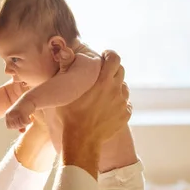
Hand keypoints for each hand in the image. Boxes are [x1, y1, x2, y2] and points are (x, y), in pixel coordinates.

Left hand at [5, 98, 35, 130]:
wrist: (30, 99)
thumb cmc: (24, 108)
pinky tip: (31, 116)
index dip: (15, 126)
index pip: (9, 127)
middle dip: (22, 125)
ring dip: (26, 123)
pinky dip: (30, 121)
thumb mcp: (20, 117)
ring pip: (21, 125)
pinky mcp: (22, 113)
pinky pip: (26, 123)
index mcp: (7, 115)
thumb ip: (20, 124)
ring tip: (28, 116)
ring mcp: (15, 114)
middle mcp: (10, 114)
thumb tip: (22, 132)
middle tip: (26, 118)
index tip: (20, 121)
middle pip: (15, 127)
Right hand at [57, 50, 130, 176]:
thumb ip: (66, 68)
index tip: (104, 57)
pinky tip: (106, 109)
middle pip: (121, 71)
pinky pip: (125, 105)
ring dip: (116, 88)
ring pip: (124, 88)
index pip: (114, 58)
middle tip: (101, 76)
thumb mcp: (64, 90)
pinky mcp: (125, 115)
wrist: (81, 139)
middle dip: (112, 70)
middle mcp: (116, 89)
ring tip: (103, 95)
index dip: (110, 55)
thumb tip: (65, 50)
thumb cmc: (70, 115)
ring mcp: (122, 103)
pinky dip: (118, 104)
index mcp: (102, 80)